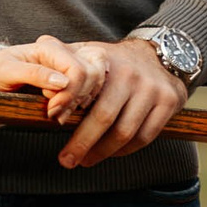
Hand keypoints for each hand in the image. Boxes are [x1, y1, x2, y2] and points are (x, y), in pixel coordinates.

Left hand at [0, 35, 100, 117]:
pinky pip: (94, 90)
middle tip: (55, 115)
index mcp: (50, 47)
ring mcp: (74, 63)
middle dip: (76, 99)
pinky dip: (83, 104)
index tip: (53, 111)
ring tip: (59, 114)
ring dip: (81, 103)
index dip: (69, 94)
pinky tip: (67, 111)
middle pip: (92, 76)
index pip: (77, 70)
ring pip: (97, 83)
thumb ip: (34, 74)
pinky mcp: (77, 77)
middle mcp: (66, 52)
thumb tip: (62, 82)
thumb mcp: (8, 71)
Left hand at [56, 39, 186, 168]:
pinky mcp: (169, 102)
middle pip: (104, 118)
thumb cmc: (114, 61)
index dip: (67, 111)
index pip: (84, 91)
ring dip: (103, 152)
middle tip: (67, 160)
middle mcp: (132, 75)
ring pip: (126, 132)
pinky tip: (112, 153)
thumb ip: (63, 53)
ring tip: (86, 160)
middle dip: (83, 143)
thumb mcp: (90, 50)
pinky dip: (126, 150)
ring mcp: (153, 89)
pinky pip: (145, 136)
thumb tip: (37, 46)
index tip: (53, 127)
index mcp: (107, 62)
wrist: (161, 54)